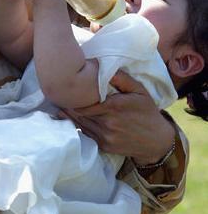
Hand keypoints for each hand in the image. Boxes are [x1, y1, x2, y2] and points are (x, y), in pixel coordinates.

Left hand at [57, 71, 174, 163]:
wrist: (157, 140)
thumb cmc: (147, 111)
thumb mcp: (139, 90)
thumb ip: (122, 79)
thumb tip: (105, 68)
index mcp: (114, 107)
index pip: (85, 101)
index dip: (73, 96)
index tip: (65, 87)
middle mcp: (107, 123)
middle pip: (80, 113)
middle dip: (68, 104)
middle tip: (57, 94)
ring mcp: (105, 137)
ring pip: (80, 124)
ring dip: (69, 115)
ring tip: (58, 105)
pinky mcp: (105, 146)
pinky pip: (86, 135)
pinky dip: (77, 126)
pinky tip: (68, 119)